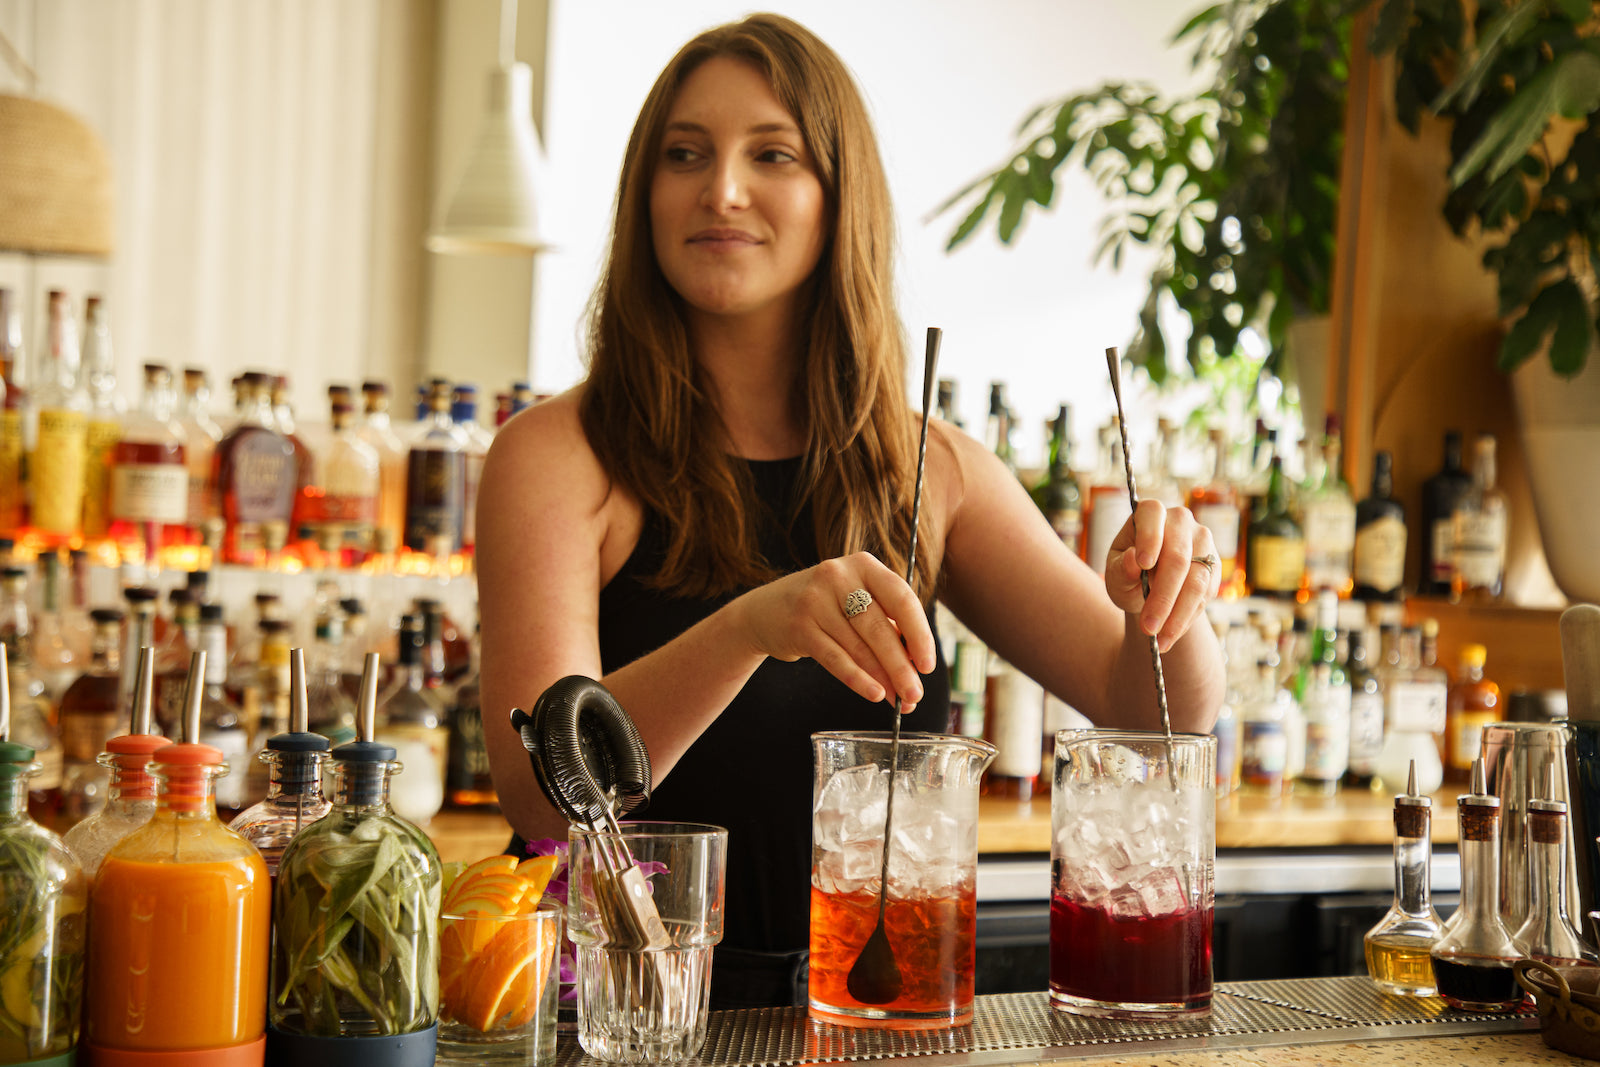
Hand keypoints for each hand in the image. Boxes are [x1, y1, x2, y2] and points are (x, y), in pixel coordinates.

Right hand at [729, 551, 935, 713]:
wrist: (766, 610)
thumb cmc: (825, 607)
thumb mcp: (855, 601)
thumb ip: (886, 626)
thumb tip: (916, 668)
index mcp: (864, 564)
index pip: (901, 598)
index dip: (919, 633)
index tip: (929, 664)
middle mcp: (839, 576)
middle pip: (879, 627)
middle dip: (901, 665)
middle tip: (915, 694)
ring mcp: (816, 600)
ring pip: (858, 646)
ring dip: (882, 678)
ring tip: (898, 700)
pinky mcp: (799, 626)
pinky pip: (835, 658)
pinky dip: (857, 679)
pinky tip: (874, 693)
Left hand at [1105, 500, 1220, 652]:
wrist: (1149, 589)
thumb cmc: (1126, 575)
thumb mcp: (1115, 574)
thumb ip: (1120, 569)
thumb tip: (1133, 560)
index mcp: (1150, 513)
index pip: (1152, 514)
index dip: (1150, 538)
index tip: (1142, 564)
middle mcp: (1180, 521)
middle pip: (1178, 557)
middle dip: (1163, 597)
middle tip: (1148, 627)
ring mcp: (1202, 542)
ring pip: (1197, 580)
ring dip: (1178, 615)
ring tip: (1160, 641)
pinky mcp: (1214, 565)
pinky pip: (1207, 594)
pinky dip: (1188, 617)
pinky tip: (1172, 633)